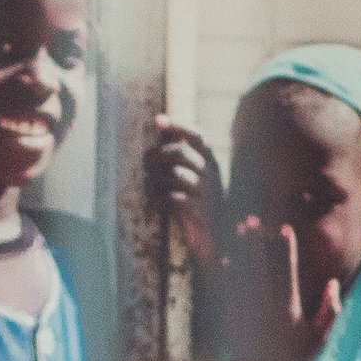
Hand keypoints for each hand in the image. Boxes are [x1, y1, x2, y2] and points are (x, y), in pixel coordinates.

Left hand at [146, 117, 223, 268]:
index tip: (158, 120)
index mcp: (210, 163)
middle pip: (180, 153)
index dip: (178, 126)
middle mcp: (211, 175)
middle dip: (156, 155)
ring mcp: (205, 194)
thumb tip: (160, 121)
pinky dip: (158, 198)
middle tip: (145, 163)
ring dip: (154, 179)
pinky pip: (172, 197)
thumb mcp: (193, 175)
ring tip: (149, 185)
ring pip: (173, 175)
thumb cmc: (198, 203)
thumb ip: (178, 150)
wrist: (215, 241)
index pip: (198, 137)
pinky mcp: (197, 212)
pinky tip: (155, 202)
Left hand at [225, 217, 340, 360]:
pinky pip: (227, 287)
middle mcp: (262, 308)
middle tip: (253, 220)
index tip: (285, 228)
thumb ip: (329, 312)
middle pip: (257, 268)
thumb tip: (333, 284)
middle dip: (255, 242)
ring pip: (240, 273)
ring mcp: (243, 310)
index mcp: (286, 311)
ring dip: (240, 249)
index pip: (286, 274)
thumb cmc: (293, 354)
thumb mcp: (317, 339)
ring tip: (241, 227)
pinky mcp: (229, 315)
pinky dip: (227, 270)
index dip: (285, 250)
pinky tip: (227, 254)